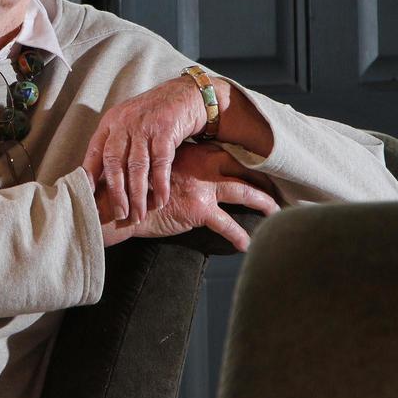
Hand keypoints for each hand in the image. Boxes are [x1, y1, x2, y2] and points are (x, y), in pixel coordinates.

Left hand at [82, 76, 209, 221]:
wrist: (187, 94)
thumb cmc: (155, 115)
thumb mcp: (129, 124)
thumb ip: (117, 145)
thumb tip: (102, 178)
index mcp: (111, 121)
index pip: (95, 151)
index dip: (90, 174)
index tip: (87, 196)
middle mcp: (124, 123)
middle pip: (114, 162)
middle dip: (116, 192)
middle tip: (119, 214)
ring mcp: (144, 126)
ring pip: (137, 166)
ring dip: (138, 194)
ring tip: (138, 214)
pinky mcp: (165, 130)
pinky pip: (160, 163)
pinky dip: (160, 184)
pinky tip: (161, 200)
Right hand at [98, 142, 279, 251]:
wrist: (120, 200)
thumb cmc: (135, 185)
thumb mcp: (158, 166)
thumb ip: (176, 163)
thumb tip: (187, 168)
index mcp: (192, 153)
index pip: (225, 152)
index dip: (243, 158)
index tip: (257, 164)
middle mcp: (201, 166)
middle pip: (240, 168)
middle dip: (260, 176)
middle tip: (277, 183)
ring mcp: (202, 187)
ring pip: (242, 191)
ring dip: (262, 201)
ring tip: (275, 211)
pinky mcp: (199, 209)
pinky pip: (227, 225)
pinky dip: (239, 236)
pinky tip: (246, 245)